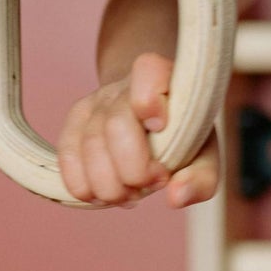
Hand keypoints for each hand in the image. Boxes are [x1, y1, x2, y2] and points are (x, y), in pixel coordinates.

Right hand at [57, 51, 220, 208]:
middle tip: (153, 184)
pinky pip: (67, 157)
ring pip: (90, 146)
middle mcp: (122, 87)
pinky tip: (103, 196)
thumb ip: (201, 178)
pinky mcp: (73, 124)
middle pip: (116, 124)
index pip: (147, 71)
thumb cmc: (182, 138)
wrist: (152, 122)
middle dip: (134, 170)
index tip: (160, 128)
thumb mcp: (203, 156)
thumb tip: (177, 198)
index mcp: (162, 80)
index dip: (148, 99)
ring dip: (110, 186)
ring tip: (131, 196)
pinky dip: (83, 186)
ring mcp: (93, 104)